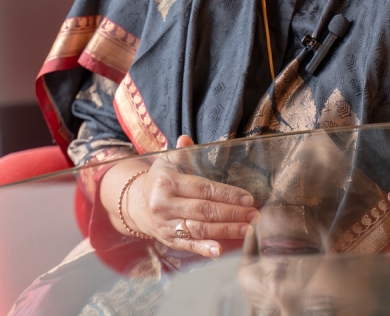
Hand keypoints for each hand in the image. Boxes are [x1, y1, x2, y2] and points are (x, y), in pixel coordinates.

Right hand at [102, 135, 257, 257]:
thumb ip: (181, 152)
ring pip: (200, 229)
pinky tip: (220, 250)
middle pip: (205, 211)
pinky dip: (204, 249)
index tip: (247, 199)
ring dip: (226, 230)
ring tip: (247, 229)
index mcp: (168, 182)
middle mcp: (165, 204)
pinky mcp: (168, 239)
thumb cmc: (160, 180)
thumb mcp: (167, 162)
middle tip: (254, 215)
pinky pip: (188, 245)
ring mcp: (166, 224)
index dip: (227, 195)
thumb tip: (186, 138)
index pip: (203, 189)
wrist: (136, 204)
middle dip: (233, 214)